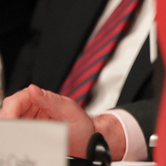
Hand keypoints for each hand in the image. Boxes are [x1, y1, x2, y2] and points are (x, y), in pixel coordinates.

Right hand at [0, 85, 125, 159]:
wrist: (87, 145)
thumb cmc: (82, 127)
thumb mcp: (70, 110)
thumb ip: (52, 100)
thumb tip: (33, 89)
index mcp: (43, 99)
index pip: (18, 100)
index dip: (11, 110)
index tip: (11, 121)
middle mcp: (34, 110)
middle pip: (9, 111)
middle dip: (8, 121)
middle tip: (11, 134)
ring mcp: (30, 124)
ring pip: (10, 124)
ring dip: (10, 130)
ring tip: (15, 139)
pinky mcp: (28, 137)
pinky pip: (15, 136)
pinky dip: (14, 139)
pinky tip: (18, 143)